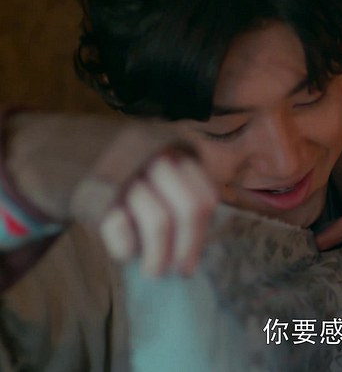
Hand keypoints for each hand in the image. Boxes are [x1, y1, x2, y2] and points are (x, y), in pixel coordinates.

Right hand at [5, 112, 218, 275]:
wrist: (57, 149)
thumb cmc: (117, 171)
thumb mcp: (153, 169)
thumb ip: (176, 196)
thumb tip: (192, 248)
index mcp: (176, 152)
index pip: (205, 195)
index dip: (202, 232)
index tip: (190, 260)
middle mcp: (157, 157)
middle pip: (189, 208)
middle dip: (187, 248)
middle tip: (178, 272)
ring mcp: (129, 172)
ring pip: (159, 220)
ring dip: (158, 256)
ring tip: (153, 272)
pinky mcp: (98, 188)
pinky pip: (122, 225)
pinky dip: (127, 247)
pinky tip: (125, 255)